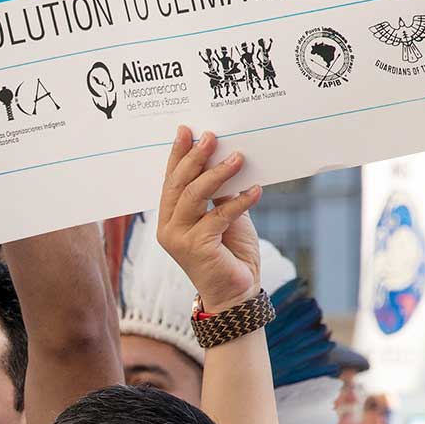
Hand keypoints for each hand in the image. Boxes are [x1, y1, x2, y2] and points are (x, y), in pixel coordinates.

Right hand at [154, 127, 263, 316]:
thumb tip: (224, 159)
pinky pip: (218, 215)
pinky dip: (239, 201)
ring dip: (218, 173)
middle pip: (178, 184)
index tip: (187, 130)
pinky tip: (256, 191)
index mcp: (170, 218)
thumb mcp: (225, 217)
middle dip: (194, 157)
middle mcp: (168, 228)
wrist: (237, 293)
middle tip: (212, 136)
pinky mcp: (197, 248)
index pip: (171, 180)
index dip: (178, 155)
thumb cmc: (230, 254)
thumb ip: (219, 194)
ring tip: (238, 158)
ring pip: (195, 195)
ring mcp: (179, 239)